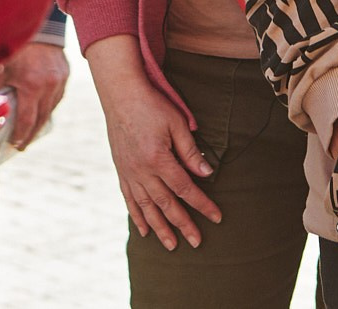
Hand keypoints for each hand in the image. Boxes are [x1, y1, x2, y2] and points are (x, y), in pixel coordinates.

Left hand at [0, 41, 68, 149]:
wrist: (39, 27)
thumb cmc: (17, 48)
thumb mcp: (3, 68)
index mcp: (32, 85)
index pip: (27, 120)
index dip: (21, 135)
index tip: (15, 143)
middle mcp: (49, 85)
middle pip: (41, 119)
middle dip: (31, 134)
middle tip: (23, 145)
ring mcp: (60, 80)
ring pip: (51, 109)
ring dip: (41, 121)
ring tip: (31, 131)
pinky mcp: (66, 75)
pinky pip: (58, 97)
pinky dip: (49, 106)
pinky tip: (41, 111)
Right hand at [84, 38, 220, 251]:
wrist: (120, 94)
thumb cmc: (152, 105)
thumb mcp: (177, 123)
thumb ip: (191, 151)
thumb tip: (207, 174)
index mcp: (158, 159)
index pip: (185, 189)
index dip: (202, 204)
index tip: (217, 217)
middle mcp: (142, 171)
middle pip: (166, 204)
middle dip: (183, 224)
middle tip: (196, 242)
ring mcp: (129, 172)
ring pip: (146, 207)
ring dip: (159, 228)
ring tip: (171, 245)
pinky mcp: (121, 170)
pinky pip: (129, 199)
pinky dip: (137, 216)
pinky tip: (143, 230)